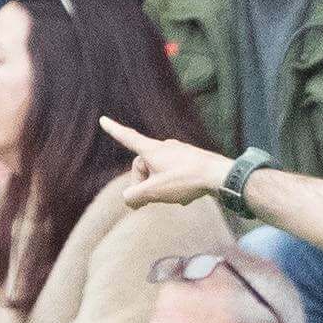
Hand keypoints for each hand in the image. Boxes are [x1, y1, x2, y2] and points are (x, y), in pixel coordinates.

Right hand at [102, 115, 234, 210]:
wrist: (219, 175)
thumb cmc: (186, 180)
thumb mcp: (155, 191)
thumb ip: (135, 195)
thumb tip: (128, 198)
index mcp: (152, 150)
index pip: (128, 138)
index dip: (114, 130)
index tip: (103, 120)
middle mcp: (164, 146)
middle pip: (143, 165)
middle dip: (142, 184)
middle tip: (145, 202)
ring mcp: (179, 152)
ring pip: (160, 171)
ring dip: (160, 187)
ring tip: (173, 198)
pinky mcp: (192, 159)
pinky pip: (175, 174)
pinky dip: (174, 186)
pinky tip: (185, 197)